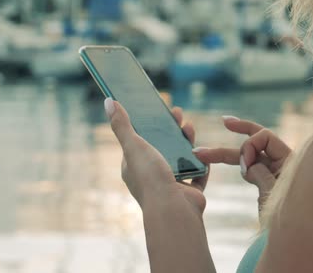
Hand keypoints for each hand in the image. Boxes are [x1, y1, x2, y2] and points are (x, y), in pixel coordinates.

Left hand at [106, 98, 207, 214]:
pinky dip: (201, 163)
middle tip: (178, 113)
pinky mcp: (189, 192)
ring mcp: (171, 185)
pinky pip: (197, 174)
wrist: (173, 209)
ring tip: (190, 126)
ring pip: (181, 158)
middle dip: (170, 130)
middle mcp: (151, 177)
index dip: (148, 125)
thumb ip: (122, 125)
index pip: (139, 141)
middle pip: (162, 147)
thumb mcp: (133, 146)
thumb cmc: (150, 178)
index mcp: (134, 168)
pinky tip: (204, 150)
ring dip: (186, 142)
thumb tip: (108, 101)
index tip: (158, 110)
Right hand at [192, 116, 290, 215]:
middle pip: (255, 142)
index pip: (265, 137)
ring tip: (201, 154)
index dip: (250, 146)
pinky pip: (249, 168)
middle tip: (222, 124)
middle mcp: (281, 163)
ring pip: (247, 157)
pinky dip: (234, 164)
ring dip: (225, 155)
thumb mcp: (274, 195)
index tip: (245, 169)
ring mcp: (273, 173)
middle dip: (235, 136)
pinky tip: (217, 160)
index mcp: (290, 161)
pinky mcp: (266, 183)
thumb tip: (248, 164)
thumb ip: (261, 174)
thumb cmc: (292, 220)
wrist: (296, 242)